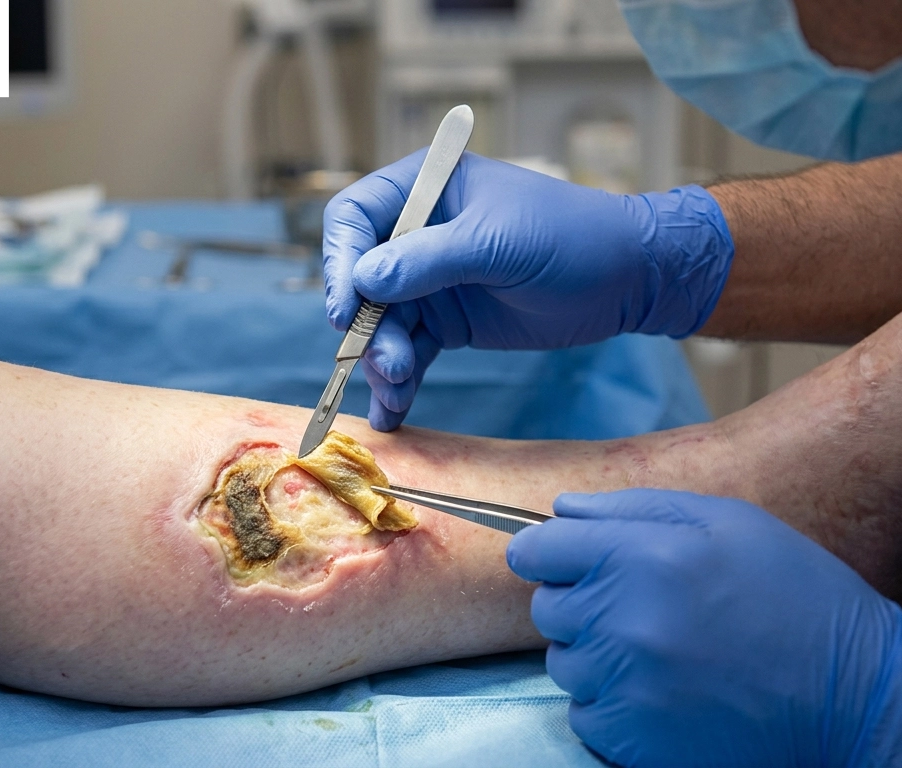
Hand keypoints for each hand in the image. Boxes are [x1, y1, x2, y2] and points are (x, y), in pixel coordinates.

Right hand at [322, 151, 733, 430]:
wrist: (628, 280)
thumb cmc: (570, 237)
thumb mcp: (498, 243)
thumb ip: (428, 259)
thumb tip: (363, 280)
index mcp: (424, 189)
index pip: (354, 219)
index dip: (340, 263)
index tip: (345, 309)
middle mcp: (417, 233)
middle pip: (360, 281)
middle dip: (367, 326)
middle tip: (388, 361)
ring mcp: (430, 280)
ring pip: (381, 323)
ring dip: (382, 359)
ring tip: (399, 389)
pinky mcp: (447, 321)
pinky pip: (410, 350)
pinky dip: (400, 381)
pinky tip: (395, 412)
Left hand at [506, 489, 901, 767]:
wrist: (854, 693)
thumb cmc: (791, 594)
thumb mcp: (726, 521)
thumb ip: (632, 507)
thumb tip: (562, 509)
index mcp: (643, 555)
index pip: (535, 550)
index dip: (547, 553)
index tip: (562, 561)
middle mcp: (624, 620)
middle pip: (547, 608)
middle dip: (582, 603)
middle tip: (639, 609)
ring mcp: (625, 683)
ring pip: (564, 662)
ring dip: (598, 656)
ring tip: (662, 652)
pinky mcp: (631, 736)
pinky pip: (583, 712)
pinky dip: (612, 703)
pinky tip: (663, 691)